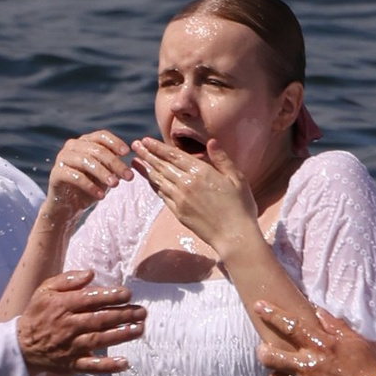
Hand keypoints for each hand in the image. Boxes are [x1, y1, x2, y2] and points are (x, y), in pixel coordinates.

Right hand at [17, 269, 143, 375]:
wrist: (21, 345)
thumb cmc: (38, 313)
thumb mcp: (45, 290)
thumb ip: (67, 279)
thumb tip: (90, 273)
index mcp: (62, 306)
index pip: (89, 299)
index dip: (109, 296)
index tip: (127, 293)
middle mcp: (67, 326)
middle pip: (99, 320)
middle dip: (123, 315)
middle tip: (142, 312)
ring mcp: (70, 347)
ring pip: (98, 340)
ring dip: (121, 335)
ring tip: (139, 330)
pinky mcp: (72, 364)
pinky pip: (91, 366)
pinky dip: (108, 366)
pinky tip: (125, 363)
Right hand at [46, 128, 137, 224]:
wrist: (68, 206)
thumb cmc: (89, 187)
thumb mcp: (104, 174)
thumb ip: (113, 165)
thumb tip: (128, 160)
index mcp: (84, 142)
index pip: (101, 136)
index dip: (115, 142)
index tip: (127, 153)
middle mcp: (72, 146)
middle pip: (97, 150)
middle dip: (115, 163)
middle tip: (129, 176)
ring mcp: (62, 158)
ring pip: (86, 161)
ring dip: (103, 174)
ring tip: (116, 185)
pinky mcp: (56, 173)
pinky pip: (76, 177)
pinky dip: (90, 186)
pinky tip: (101, 196)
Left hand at [134, 133, 265, 263]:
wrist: (234, 236)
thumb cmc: (240, 206)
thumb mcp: (237, 178)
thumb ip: (222, 159)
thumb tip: (211, 141)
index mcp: (200, 172)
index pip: (173, 155)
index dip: (158, 147)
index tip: (145, 140)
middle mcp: (186, 183)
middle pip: (161, 165)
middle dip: (147, 154)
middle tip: (134, 145)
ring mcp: (180, 199)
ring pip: (158, 180)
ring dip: (146, 169)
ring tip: (136, 160)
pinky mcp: (178, 212)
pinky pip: (162, 195)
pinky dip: (153, 185)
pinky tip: (149, 180)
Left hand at [255, 297, 375, 375]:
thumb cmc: (371, 374)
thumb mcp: (359, 344)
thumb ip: (337, 327)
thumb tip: (320, 311)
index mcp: (321, 347)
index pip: (291, 325)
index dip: (272, 315)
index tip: (259, 306)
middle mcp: (307, 367)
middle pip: (270, 357)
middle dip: (263, 351)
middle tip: (264, 350)